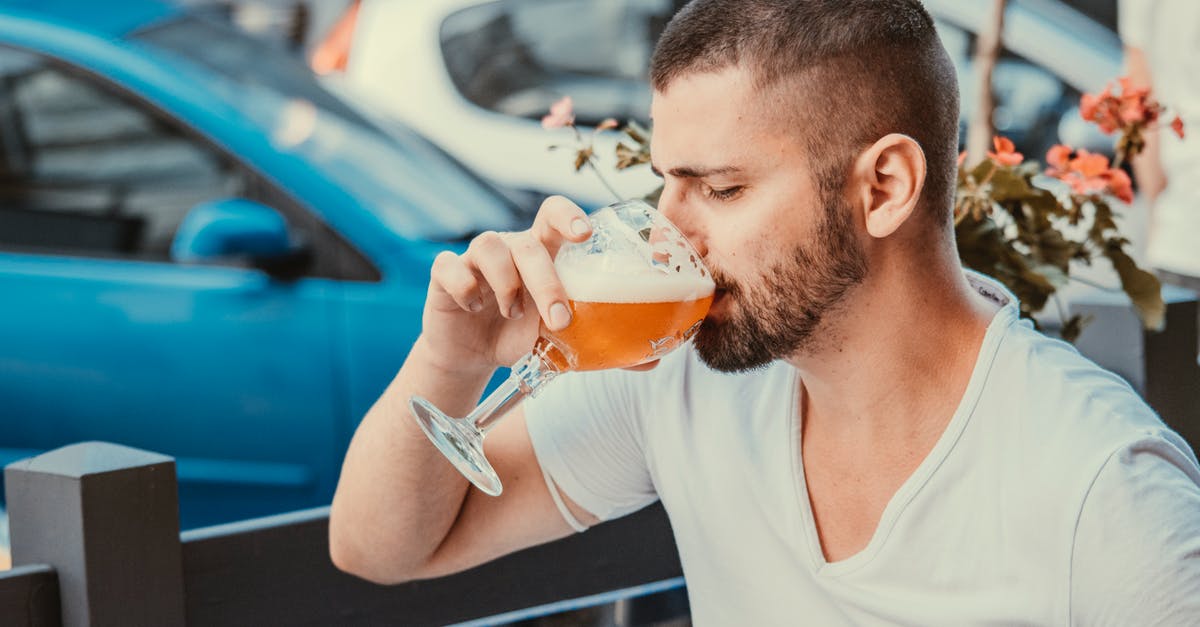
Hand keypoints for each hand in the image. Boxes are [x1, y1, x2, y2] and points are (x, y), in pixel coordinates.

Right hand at [418, 196, 592, 373]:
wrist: (472, 356)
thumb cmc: (516, 334)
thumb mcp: (548, 331)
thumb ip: (569, 321)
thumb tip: (605, 331)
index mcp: (539, 252)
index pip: (552, 215)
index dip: (568, 217)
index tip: (584, 235)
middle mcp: (507, 247)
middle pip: (527, 245)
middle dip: (546, 283)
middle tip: (559, 320)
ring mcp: (474, 258)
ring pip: (489, 246)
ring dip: (507, 285)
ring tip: (511, 313)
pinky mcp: (443, 274)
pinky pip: (450, 266)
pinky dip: (465, 288)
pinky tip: (473, 308)